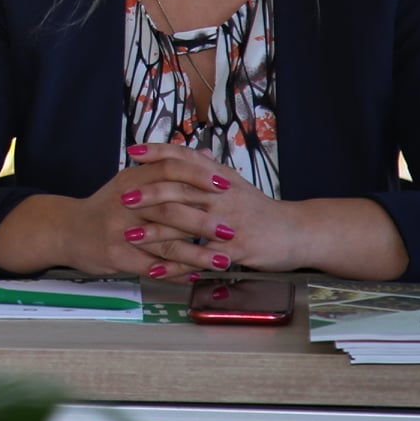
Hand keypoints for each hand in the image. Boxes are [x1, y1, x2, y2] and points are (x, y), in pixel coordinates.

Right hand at [0, 151, 224, 276]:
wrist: (68, 230)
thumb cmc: (107, 206)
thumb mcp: (133, 179)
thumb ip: (168, 168)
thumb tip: (206, 153)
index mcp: (133, 178)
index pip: (169, 169)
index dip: (198, 176)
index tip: (225, 184)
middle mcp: (126, 202)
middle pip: (170, 208)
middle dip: (204, 221)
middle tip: (232, 230)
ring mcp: (120, 230)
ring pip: (165, 243)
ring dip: (197, 254)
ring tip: (223, 261)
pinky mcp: (117, 256)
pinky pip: (153, 267)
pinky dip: (177, 274)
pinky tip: (195, 277)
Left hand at [128, 144, 300, 272]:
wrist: (297, 232)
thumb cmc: (261, 209)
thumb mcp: (235, 183)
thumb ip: (210, 169)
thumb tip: (191, 151)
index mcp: (220, 178)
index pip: (185, 158)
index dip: (158, 152)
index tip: (132, 152)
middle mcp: (222, 196)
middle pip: (180, 188)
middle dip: (148, 193)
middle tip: (122, 198)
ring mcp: (228, 223)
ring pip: (185, 224)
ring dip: (154, 231)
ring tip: (128, 235)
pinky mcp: (234, 250)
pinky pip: (200, 258)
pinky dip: (175, 265)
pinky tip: (155, 269)